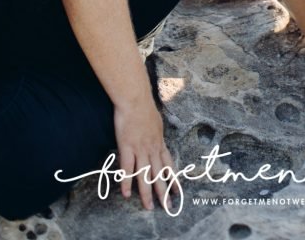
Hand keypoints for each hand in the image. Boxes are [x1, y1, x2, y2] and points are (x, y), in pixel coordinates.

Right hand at [113, 93, 174, 210]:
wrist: (135, 98)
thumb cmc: (144, 106)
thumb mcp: (156, 121)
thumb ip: (156, 132)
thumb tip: (157, 135)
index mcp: (159, 142)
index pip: (169, 165)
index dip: (173, 179)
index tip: (178, 192)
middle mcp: (152, 148)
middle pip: (159, 174)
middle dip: (163, 192)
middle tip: (167, 208)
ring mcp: (140, 149)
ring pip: (145, 175)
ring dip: (147, 193)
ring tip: (148, 207)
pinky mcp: (127, 147)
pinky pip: (127, 168)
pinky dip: (127, 182)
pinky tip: (126, 194)